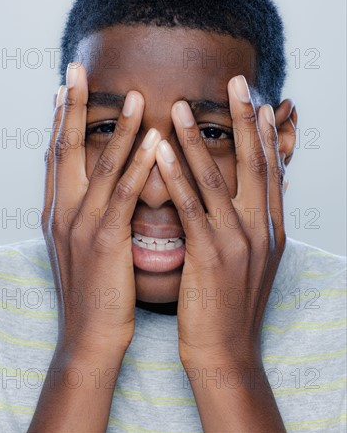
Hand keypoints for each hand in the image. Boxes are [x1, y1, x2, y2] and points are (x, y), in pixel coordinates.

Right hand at [42, 62, 160, 357]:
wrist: (89, 336)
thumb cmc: (93, 289)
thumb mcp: (82, 245)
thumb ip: (87, 211)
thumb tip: (100, 185)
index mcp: (57, 212)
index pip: (55, 155)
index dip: (57, 119)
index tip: (63, 88)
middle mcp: (63, 212)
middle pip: (64, 148)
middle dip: (70, 108)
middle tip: (75, 72)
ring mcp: (81, 225)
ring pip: (99, 166)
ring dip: (117, 128)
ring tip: (134, 96)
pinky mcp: (105, 241)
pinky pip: (123, 195)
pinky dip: (138, 165)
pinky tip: (153, 141)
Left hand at [155, 75, 285, 366]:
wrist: (226, 351)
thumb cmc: (231, 304)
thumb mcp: (251, 259)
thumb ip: (249, 223)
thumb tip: (243, 196)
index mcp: (271, 227)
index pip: (272, 170)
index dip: (267, 134)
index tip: (260, 103)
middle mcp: (261, 228)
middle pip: (255, 162)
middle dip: (245, 119)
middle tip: (237, 82)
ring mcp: (238, 241)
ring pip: (218, 179)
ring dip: (198, 138)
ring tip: (180, 105)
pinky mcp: (211, 256)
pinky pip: (192, 208)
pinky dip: (176, 176)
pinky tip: (161, 151)